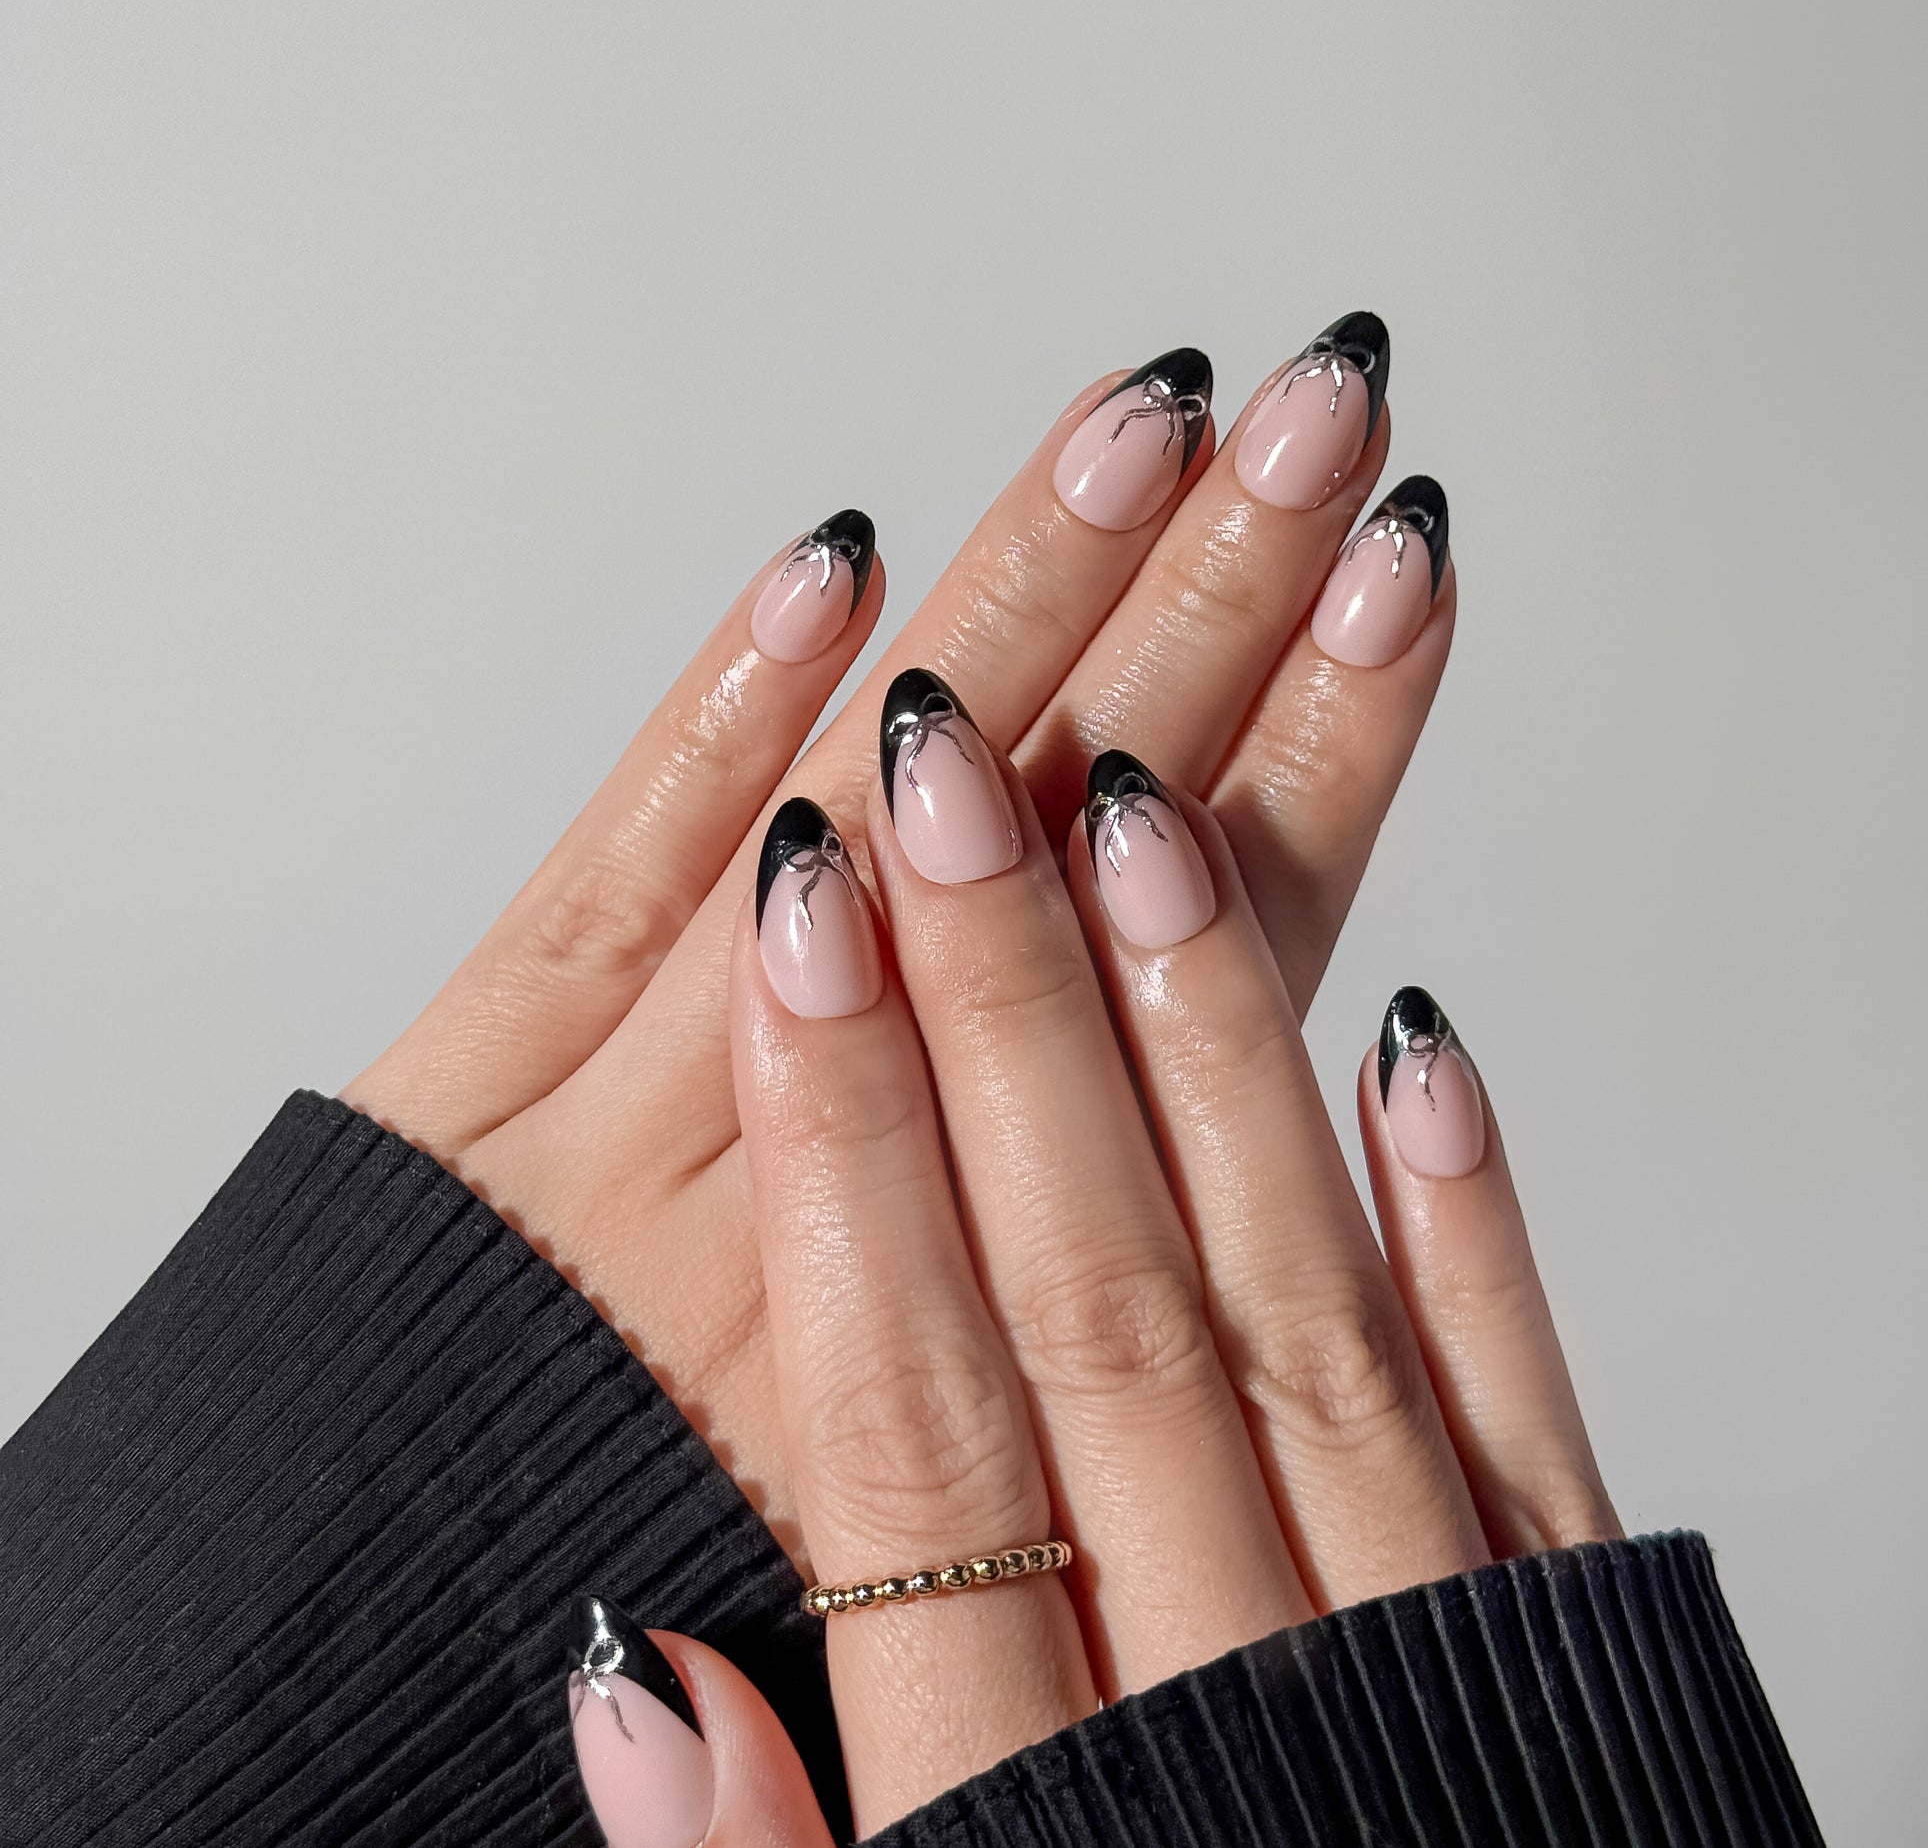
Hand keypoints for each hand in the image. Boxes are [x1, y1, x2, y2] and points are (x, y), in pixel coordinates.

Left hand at [349, 326, 1453, 1533]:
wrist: (372, 1670)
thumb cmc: (690, 1582)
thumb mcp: (972, 1513)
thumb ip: (1092, 1293)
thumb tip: (1247, 1137)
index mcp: (1002, 1299)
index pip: (1210, 970)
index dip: (1322, 752)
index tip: (1403, 578)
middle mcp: (850, 1188)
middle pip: (1065, 845)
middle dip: (1214, 600)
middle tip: (1314, 410)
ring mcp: (643, 1117)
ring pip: (861, 821)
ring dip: (1012, 604)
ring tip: (1139, 424)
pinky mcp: (469, 1092)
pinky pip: (609, 875)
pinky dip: (712, 718)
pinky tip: (829, 571)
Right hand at [562, 692, 1616, 1842]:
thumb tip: (621, 1672)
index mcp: (1039, 1815)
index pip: (906, 1422)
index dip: (838, 1154)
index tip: (789, 926)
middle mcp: (1243, 1700)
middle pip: (1093, 1307)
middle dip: (995, 1020)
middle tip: (936, 768)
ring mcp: (1438, 1665)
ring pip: (1292, 1307)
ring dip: (1205, 1050)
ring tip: (1134, 813)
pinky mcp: (1587, 1653)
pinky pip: (1523, 1411)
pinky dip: (1468, 1217)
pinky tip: (1416, 1034)